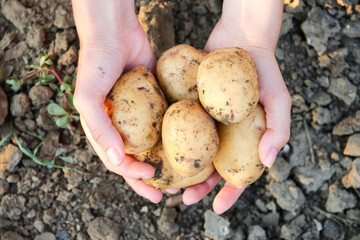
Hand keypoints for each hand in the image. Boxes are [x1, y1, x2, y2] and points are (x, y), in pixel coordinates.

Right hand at [72, 0, 162, 202]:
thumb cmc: (96, 63)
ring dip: (165, 163)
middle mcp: (121, 126)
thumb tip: (118, 160)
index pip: (117, 161)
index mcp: (103, 130)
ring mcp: (139, 116)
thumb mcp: (89, 97)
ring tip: (181, 179)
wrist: (115, 32)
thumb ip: (100, 129)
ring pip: (153, 146)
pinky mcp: (155, 102)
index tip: (153, 178)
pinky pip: (165, 123)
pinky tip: (187, 145)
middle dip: (149, 180)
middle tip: (167, 195)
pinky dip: (174, 137)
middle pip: (136, 160)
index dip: (132, 174)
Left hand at [182, 0, 290, 213]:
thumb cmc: (265, 71)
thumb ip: (278, 130)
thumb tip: (267, 163)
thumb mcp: (279, 100)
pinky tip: (156, 149)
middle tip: (182, 198)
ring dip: (178, 169)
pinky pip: (179, 126)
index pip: (239, 174)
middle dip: (197, 186)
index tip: (217, 208)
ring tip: (164, 181)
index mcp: (244, 141)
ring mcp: (205, 122)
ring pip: (191, 152)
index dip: (229, 193)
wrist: (241, 38)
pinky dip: (169, 140)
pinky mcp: (190, 106)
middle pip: (210, 168)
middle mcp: (224, 134)